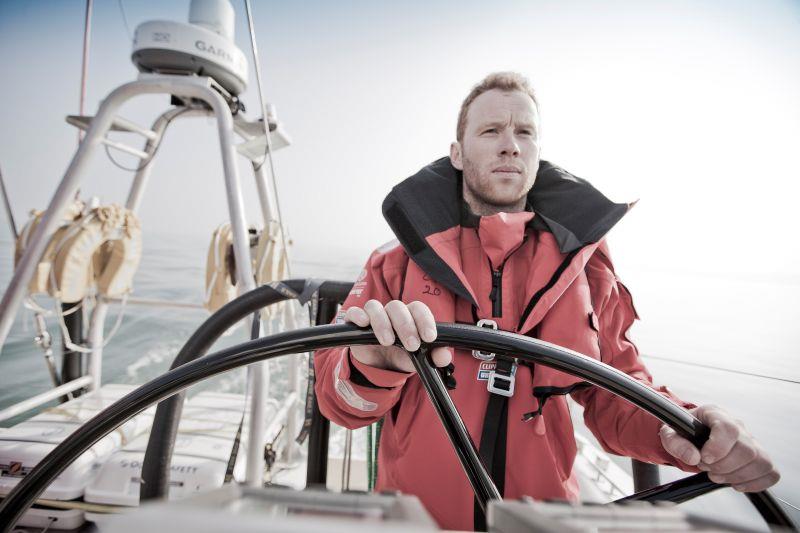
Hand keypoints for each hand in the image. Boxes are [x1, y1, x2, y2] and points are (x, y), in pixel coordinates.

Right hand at [344, 299, 451, 372]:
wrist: (380, 367)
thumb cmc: (403, 356)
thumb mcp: (420, 359)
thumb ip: (434, 357)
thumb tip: (445, 356)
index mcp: (410, 316)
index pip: (418, 309)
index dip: (425, 320)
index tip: (430, 337)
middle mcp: (392, 313)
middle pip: (397, 307)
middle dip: (406, 326)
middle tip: (412, 345)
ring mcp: (373, 317)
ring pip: (375, 307)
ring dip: (382, 323)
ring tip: (388, 341)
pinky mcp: (356, 324)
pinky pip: (354, 312)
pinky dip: (358, 315)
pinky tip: (364, 324)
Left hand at [658, 404, 779, 491]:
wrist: (691, 435)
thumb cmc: (682, 432)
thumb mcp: (669, 434)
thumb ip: (675, 443)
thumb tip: (693, 457)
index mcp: (714, 414)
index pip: (728, 428)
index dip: (718, 447)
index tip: (704, 458)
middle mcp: (737, 425)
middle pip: (746, 449)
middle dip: (724, 466)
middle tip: (707, 468)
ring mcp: (751, 440)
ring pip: (761, 461)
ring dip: (738, 475)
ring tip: (718, 475)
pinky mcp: (758, 456)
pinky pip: (771, 472)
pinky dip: (755, 483)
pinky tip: (735, 482)